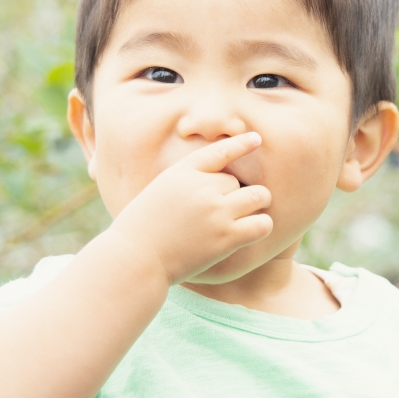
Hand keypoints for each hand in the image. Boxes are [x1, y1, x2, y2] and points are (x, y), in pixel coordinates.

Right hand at [108, 132, 272, 284]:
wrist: (136, 258)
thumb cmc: (141, 230)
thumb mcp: (158, 191)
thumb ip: (186, 182)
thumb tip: (216, 183)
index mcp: (182, 172)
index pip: (219, 152)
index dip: (240, 144)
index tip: (256, 138)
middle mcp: (202, 187)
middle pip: (237, 181)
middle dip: (234, 193)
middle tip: (224, 211)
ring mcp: (216, 211)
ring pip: (258, 196)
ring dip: (258, 205)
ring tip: (251, 215)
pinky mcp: (226, 237)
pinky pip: (262, 224)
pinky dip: (262, 225)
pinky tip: (252, 231)